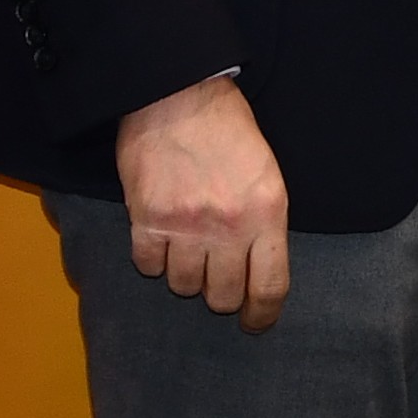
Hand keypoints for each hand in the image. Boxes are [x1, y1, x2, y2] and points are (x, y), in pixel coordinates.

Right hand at [115, 75, 289, 330]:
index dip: (262, 315)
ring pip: (183, 285)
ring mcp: (186, 225)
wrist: (178, 95)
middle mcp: (229, 226)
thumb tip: (257, 270)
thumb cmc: (229, 130)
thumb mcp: (266, 173)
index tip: (254, 323)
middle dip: (220, 294)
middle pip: (222, 296)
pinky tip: (160, 238)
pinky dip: (153, 258)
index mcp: (268, 214)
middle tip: (215, 278)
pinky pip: (148, 265)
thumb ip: (265, 221)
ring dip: (185, 275)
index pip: (269, 287)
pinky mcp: (147, 218)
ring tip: (187, 249)